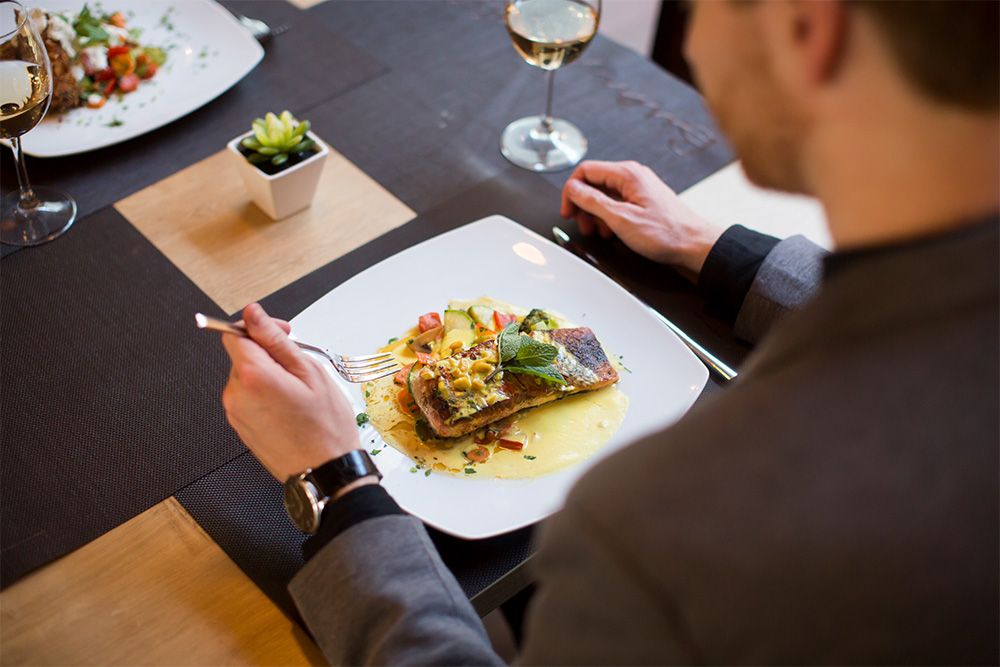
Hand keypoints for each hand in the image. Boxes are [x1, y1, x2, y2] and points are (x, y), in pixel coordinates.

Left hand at [221, 303, 360, 480]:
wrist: (324, 470)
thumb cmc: (325, 427)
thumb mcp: (310, 372)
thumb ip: (276, 340)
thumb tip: (254, 315)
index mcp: (253, 375)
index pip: (234, 333)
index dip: (258, 327)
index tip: (278, 333)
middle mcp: (236, 394)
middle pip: (241, 355)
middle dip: (267, 353)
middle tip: (298, 365)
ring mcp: (235, 413)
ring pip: (245, 377)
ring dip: (267, 375)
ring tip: (297, 391)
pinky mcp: (239, 427)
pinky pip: (247, 398)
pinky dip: (264, 394)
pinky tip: (289, 406)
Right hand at [560, 160, 724, 275]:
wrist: (693, 244)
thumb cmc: (666, 233)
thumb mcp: (621, 219)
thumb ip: (593, 202)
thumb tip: (573, 190)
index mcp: (627, 174)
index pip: (585, 171)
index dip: (571, 191)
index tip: (568, 211)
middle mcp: (632, 176)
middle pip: (593, 183)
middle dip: (583, 206)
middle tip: (583, 226)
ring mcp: (638, 188)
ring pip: (604, 195)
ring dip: (596, 215)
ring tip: (600, 232)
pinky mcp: (642, 200)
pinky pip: (617, 203)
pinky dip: (609, 218)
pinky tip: (613, 232)